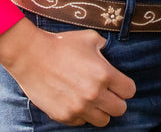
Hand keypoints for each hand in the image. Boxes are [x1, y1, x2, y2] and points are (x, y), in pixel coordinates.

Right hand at [0, 19, 135, 125]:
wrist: (30, 56)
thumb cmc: (60, 44)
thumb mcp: (89, 38)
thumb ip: (104, 46)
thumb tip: (109, 51)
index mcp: (104, 74)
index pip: (129, 91)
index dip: (125, 86)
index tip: (117, 83)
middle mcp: (94, 94)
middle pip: (120, 109)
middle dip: (115, 100)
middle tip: (106, 93)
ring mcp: (79, 107)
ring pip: (103, 120)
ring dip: (100, 110)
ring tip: (91, 99)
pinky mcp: (65, 116)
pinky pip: (82, 122)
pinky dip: (81, 114)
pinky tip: (75, 101)